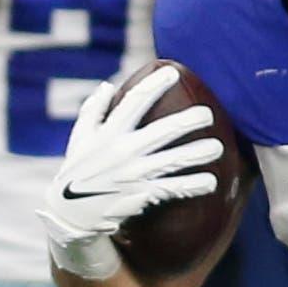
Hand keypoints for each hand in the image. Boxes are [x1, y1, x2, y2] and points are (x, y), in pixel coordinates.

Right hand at [34, 64, 223, 277]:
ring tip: (217, 147)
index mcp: (108, 133)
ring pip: (173, 161)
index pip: (135, 101)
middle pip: (163, 131)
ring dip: (197, 154)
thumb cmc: (77, 170)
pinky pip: (172, 189)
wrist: (70, 213)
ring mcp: (134, 174)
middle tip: (208, 115)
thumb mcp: (79, 137)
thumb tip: (109, 85)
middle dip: (189, 121)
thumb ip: (93, 109)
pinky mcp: (141, 194)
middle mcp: (124, 151)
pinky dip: (192, 186)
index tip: (174, 73)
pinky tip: (210, 182)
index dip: (155, 85)